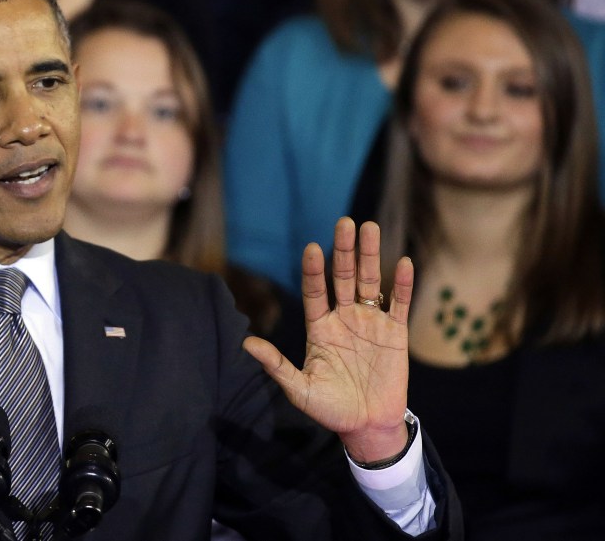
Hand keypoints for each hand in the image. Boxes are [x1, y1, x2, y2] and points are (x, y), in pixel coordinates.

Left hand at [243, 218, 412, 462]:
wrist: (366, 426)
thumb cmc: (330, 409)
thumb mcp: (299, 389)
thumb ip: (277, 365)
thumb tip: (246, 344)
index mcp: (320, 327)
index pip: (315, 292)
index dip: (314, 271)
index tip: (312, 247)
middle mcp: (344, 318)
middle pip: (343, 277)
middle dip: (343, 250)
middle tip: (344, 222)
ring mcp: (370, 323)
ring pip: (370, 282)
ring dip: (370, 255)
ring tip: (369, 227)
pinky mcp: (395, 333)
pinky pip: (399, 304)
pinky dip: (401, 284)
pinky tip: (402, 261)